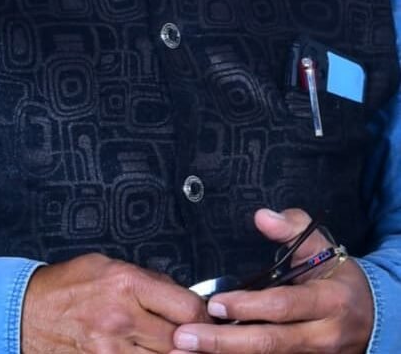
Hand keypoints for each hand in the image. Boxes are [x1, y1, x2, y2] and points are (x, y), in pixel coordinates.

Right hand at [22, 253, 210, 352]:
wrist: (27, 310)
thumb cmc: (68, 285)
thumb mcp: (109, 265)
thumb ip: (147, 280)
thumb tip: (179, 295)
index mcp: (127, 284)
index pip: (187, 306)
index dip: (204, 316)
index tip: (207, 319)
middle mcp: (122, 318)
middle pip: (182, 339)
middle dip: (195, 340)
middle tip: (199, 337)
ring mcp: (111, 348)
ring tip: (177, 346)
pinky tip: (152, 351)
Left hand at [171, 209, 373, 353]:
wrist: (372, 317)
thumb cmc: (336, 277)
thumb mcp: (322, 247)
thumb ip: (293, 228)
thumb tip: (261, 216)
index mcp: (327, 301)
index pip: (282, 305)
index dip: (247, 307)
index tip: (214, 304)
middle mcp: (321, 336)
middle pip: (268, 343)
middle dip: (223, 342)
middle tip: (185, 337)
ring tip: (184, 352)